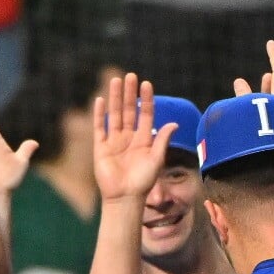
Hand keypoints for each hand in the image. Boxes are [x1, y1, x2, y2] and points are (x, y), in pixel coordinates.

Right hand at [94, 73, 175, 202]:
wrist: (125, 197)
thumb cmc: (143, 181)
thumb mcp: (156, 159)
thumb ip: (163, 140)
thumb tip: (174, 123)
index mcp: (144, 140)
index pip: (145, 114)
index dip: (147, 99)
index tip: (147, 84)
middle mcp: (129, 138)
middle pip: (129, 110)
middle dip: (130, 93)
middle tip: (130, 75)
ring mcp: (114, 141)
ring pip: (115, 114)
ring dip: (116, 98)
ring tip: (116, 80)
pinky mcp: (101, 147)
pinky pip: (100, 127)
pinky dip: (100, 114)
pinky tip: (101, 100)